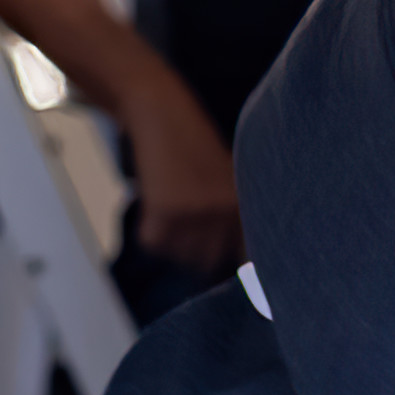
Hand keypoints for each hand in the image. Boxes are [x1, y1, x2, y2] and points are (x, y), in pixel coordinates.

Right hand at [120, 97, 244, 275]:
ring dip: (172, 242)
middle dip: (196, 252)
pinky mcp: (162, 214)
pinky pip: (154, 245)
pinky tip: (155, 204)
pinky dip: (150, 231)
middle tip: (186, 223)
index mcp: (243, 207)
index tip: (229, 280)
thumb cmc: (195, 147)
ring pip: (179, 257)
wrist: (162, 114)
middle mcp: (223, 215)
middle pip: (208, 264)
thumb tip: (240, 271)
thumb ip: (235, 219)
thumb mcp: (228, 180)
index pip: (245, 262)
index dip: (236, 276)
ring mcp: (193, 215)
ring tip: (172, 208)